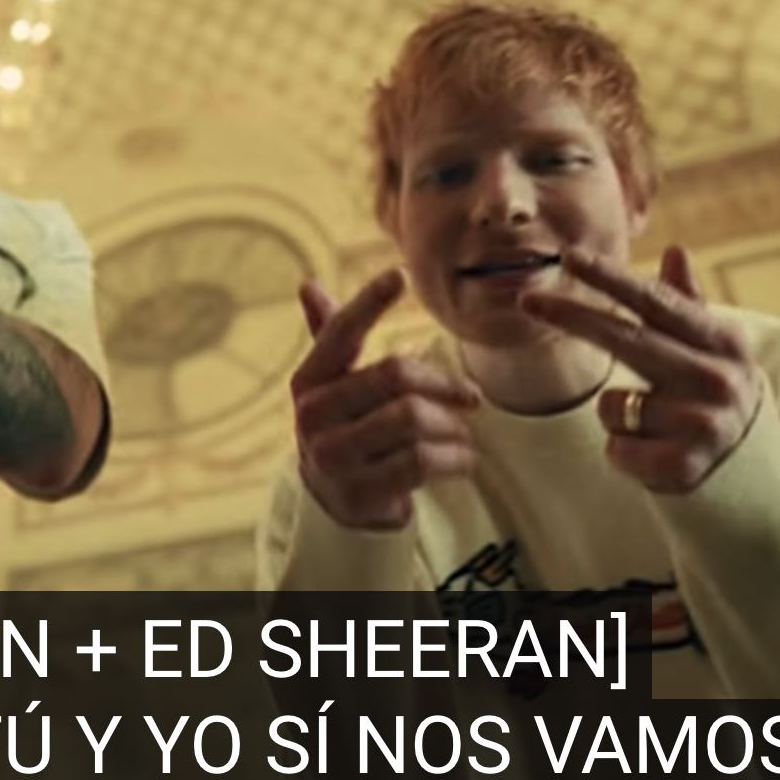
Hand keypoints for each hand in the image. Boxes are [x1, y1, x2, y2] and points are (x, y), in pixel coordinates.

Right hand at [289, 269, 480, 530]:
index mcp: (308, 381)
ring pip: (414, 419)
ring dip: (453, 426)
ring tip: (465, 432)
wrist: (335, 503)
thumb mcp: (333, 384)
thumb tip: (307, 284)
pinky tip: (464, 459)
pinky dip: (454, 458)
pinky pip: (422, 462)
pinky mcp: (361, 491)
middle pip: (393, 375)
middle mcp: (313, 417)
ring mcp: (334, 456)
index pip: (339, 334)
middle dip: (442, 383)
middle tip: (472, 396)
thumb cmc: (346, 426)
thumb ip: (328, 335)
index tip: (398, 276)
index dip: (367, 303)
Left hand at [523, 245, 760, 494]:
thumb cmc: (720, 402)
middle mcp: (715, 379)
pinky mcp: (684, 467)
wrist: (762, 482)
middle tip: (527, 301)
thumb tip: (675, 249)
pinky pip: (616, 450)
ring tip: (655, 428)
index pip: (656, 302)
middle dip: (572, 316)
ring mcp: (702, 424)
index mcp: (723, 342)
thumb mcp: (717, 351)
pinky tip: (656, 457)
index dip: (610, 278)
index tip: (570, 256)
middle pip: (625, 340)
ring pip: (611, 405)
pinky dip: (624, 454)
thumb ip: (689, 304)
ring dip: (616, 416)